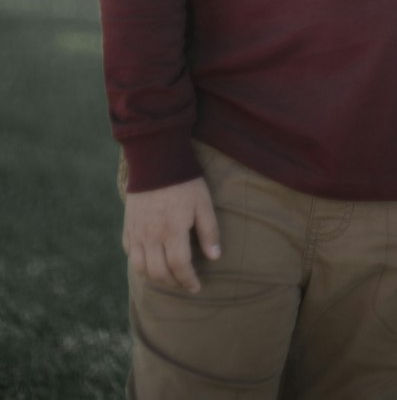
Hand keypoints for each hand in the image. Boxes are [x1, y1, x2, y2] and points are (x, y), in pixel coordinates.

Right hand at [123, 177, 220, 292]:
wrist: (156, 161)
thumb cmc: (184, 183)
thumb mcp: (203, 204)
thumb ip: (209, 231)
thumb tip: (215, 257)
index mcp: (172, 231)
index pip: (180, 267)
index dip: (188, 280)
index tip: (196, 287)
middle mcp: (152, 236)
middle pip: (159, 273)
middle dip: (174, 283)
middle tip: (184, 282)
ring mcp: (137, 233)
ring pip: (141, 268)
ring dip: (155, 277)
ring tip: (168, 277)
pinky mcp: (128, 227)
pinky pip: (130, 254)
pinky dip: (140, 264)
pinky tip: (151, 262)